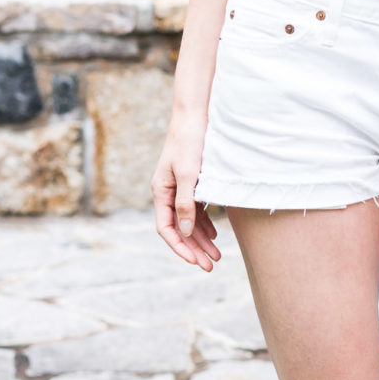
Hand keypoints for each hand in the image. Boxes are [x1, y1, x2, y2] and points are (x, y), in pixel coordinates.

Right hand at [151, 116, 221, 270]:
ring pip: (189, 221)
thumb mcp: (188, 173)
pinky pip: (197, 209)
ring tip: (217, 255)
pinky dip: (205, 222)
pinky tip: (215, 233)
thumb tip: (183, 232)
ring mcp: (179, 187)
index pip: (166, 229)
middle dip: (194, 248)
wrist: (196, 114)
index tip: (195, 261)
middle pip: (179, 229)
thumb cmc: (190, 141)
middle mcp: (168, 192)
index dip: (180, 247)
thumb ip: (185, 203)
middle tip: (211, 265)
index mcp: (161, 192)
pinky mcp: (192, 181)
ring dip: (202, 238)